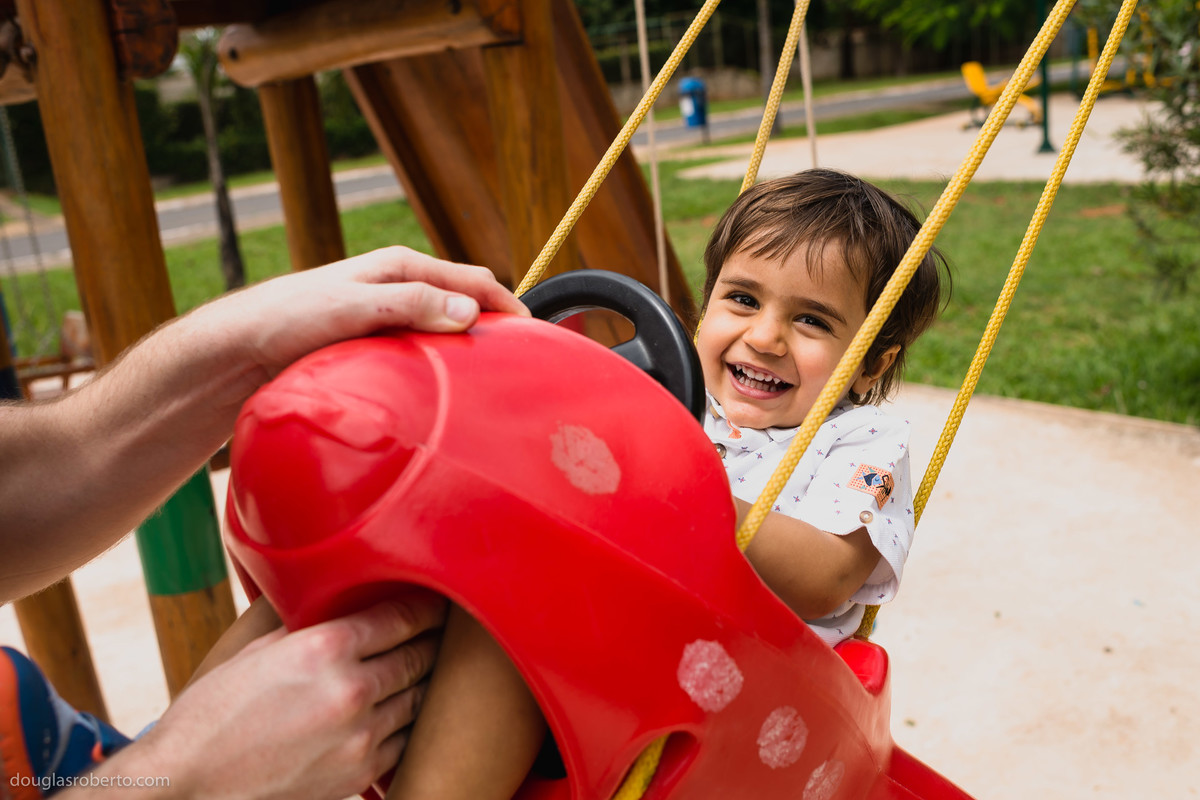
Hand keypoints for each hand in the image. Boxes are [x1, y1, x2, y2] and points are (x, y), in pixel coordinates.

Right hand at [95, 594, 446, 799]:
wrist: (187, 787)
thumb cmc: (212, 714)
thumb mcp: (257, 651)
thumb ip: (307, 624)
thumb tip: (337, 598)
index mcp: (324, 649)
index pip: (401, 617)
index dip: (425, 605)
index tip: (437, 598)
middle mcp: (351, 690)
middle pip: (419, 655)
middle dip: (432, 640)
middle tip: (443, 627)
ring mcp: (360, 736)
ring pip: (419, 697)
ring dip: (424, 680)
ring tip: (429, 664)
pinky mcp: (360, 773)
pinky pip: (406, 739)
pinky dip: (410, 721)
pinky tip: (404, 708)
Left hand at [188, 246, 529, 386]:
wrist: (237, 348)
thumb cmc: (288, 319)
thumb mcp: (353, 307)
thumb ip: (411, 305)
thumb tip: (468, 314)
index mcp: (400, 266)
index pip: (472, 280)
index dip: (507, 304)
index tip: (534, 336)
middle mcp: (398, 287)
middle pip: (463, 301)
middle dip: (494, 324)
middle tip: (520, 362)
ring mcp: (387, 316)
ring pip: (444, 327)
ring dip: (468, 346)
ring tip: (490, 379)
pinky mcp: (374, 342)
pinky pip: (423, 348)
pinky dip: (443, 361)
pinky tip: (447, 388)